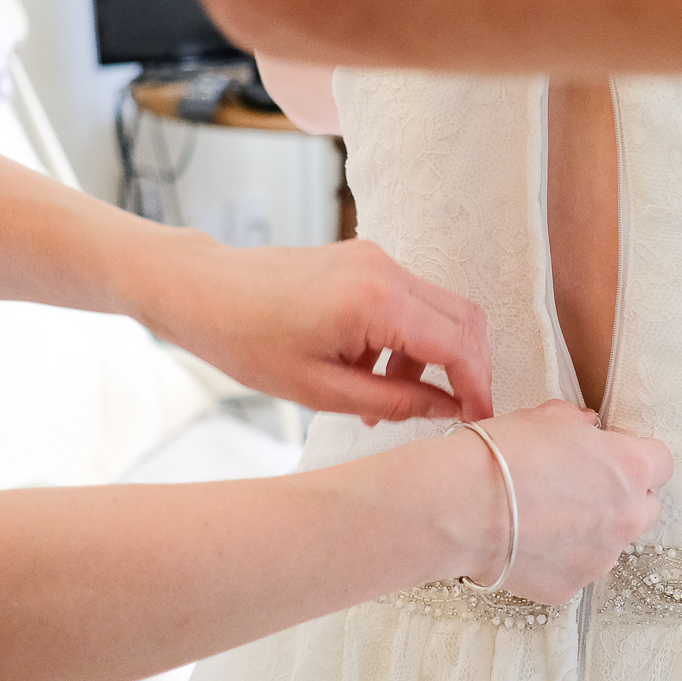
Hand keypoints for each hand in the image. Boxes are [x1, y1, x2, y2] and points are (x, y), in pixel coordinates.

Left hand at [153, 235, 492, 422]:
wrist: (203, 291)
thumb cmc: (247, 341)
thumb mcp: (321, 391)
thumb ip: (394, 401)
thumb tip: (446, 410)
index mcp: (376, 301)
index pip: (458, 344)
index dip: (477, 387)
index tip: (478, 421)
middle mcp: (386, 270)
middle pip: (465, 318)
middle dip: (468, 369)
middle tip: (451, 413)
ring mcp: (376, 258)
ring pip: (440, 310)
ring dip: (431, 358)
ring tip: (386, 400)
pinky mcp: (364, 259)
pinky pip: (409, 300)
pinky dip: (407, 338)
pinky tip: (370, 372)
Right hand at [446, 400, 672, 604]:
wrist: (460, 507)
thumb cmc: (500, 455)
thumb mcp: (543, 418)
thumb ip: (576, 423)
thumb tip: (585, 428)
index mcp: (630, 468)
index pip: (661, 463)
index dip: (634, 459)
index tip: (608, 459)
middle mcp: (626, 518)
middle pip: (643, 510)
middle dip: (619, 501)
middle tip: (576, 491)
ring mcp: (600, 560)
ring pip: (608, 546)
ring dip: (588, 534)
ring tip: (540, 522)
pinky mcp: (569, 589)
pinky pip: (572, 572)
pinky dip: (555, 562)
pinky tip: (523, 546)